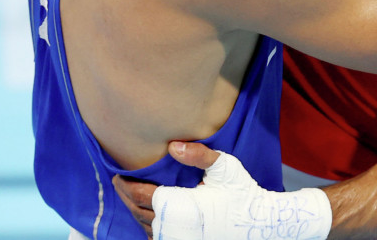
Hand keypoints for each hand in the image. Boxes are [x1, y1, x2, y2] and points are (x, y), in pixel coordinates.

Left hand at [116, 142, 332, 239]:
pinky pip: (157, 238)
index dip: (126, 185)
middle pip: (138, 212)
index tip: (117, 175)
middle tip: (119, 184)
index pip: (141, 195)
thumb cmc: (242, 194)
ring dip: (136, 212)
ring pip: (146, 227)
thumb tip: (172, 146)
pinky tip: (149, 218)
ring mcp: (178, 239)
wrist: (258, 224)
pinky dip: (148, 227)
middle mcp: (173, 227)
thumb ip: (198, 155)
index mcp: (178, 206)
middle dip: (126, 197)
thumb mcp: (224, 168)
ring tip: (131, 198)